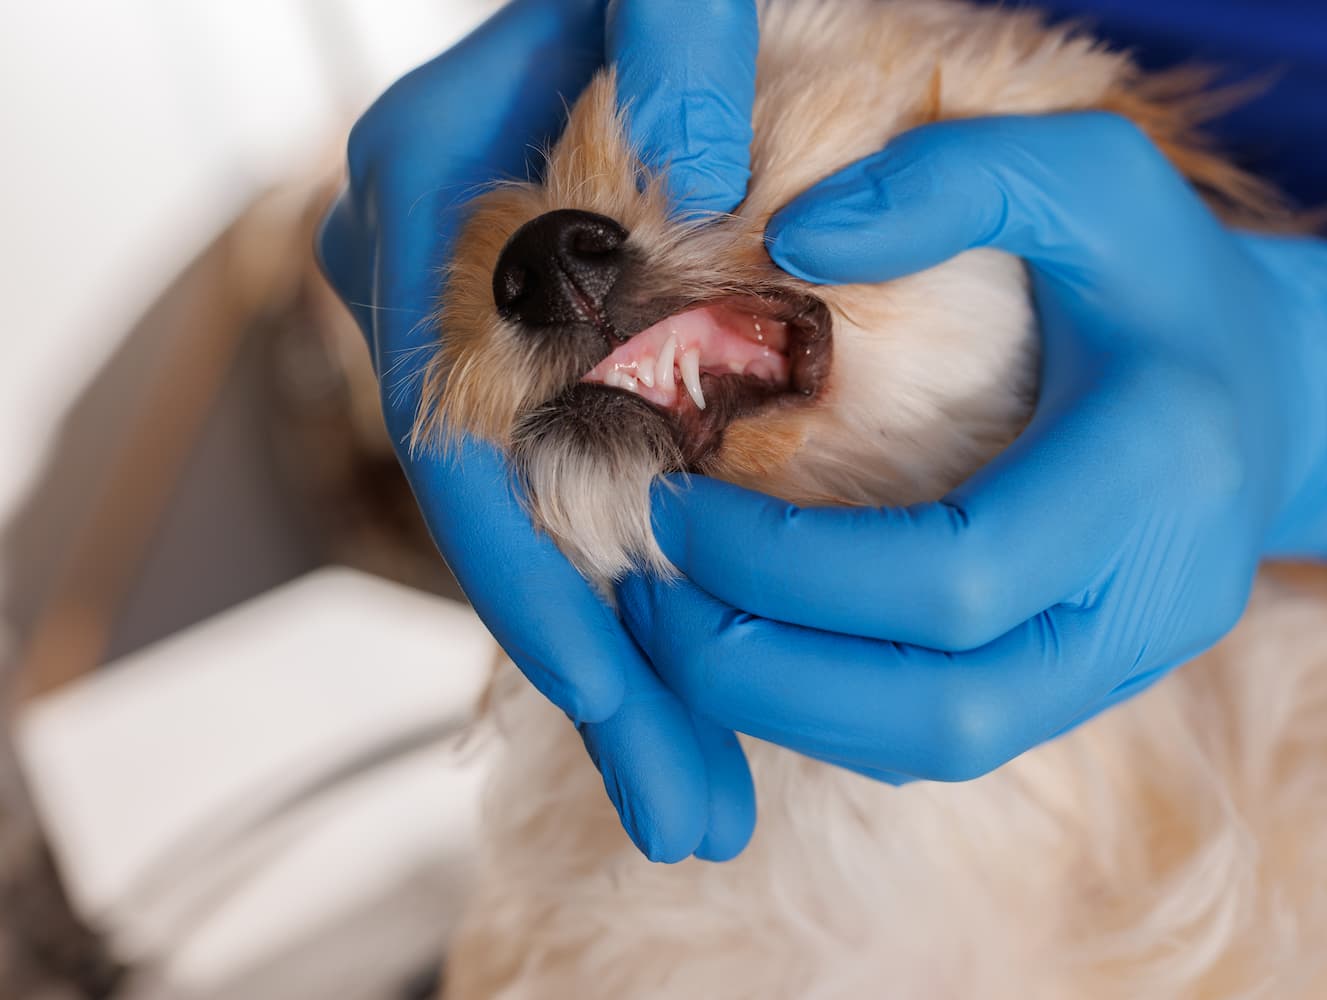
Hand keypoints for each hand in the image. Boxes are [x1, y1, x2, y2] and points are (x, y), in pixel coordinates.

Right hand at [317, 0, 755, 861]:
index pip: (468, 419)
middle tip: (694, 818)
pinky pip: (586, 499)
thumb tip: (697, 171)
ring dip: (629, 674)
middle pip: (508, 518)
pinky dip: (640, 602)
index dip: (540, 563)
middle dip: (600, 673)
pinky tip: (691, 703)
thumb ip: (666, 32)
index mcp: (433, 193)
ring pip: (549, 531)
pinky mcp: (554, 363)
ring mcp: (494, 336)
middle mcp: (438, 288)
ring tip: (704, 806)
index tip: (622, 685)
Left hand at [620, 112, 1326, 780]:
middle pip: (941, 710)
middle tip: (648, 590)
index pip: (954, 577)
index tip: (677, 504)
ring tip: (676, 622)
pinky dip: (831, 709)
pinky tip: (753, 639)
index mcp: (1156, 472)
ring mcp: (1126, 664)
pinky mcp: (1086, 687)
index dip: (792, 565)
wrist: (1269, 386)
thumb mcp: (1090, 172)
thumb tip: (790, 246)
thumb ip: (954, 179)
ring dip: (784, 706)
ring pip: (937, 746)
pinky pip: (945, 738)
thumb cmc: (1162, 273)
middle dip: (764, 667)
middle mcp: (1152, 602)